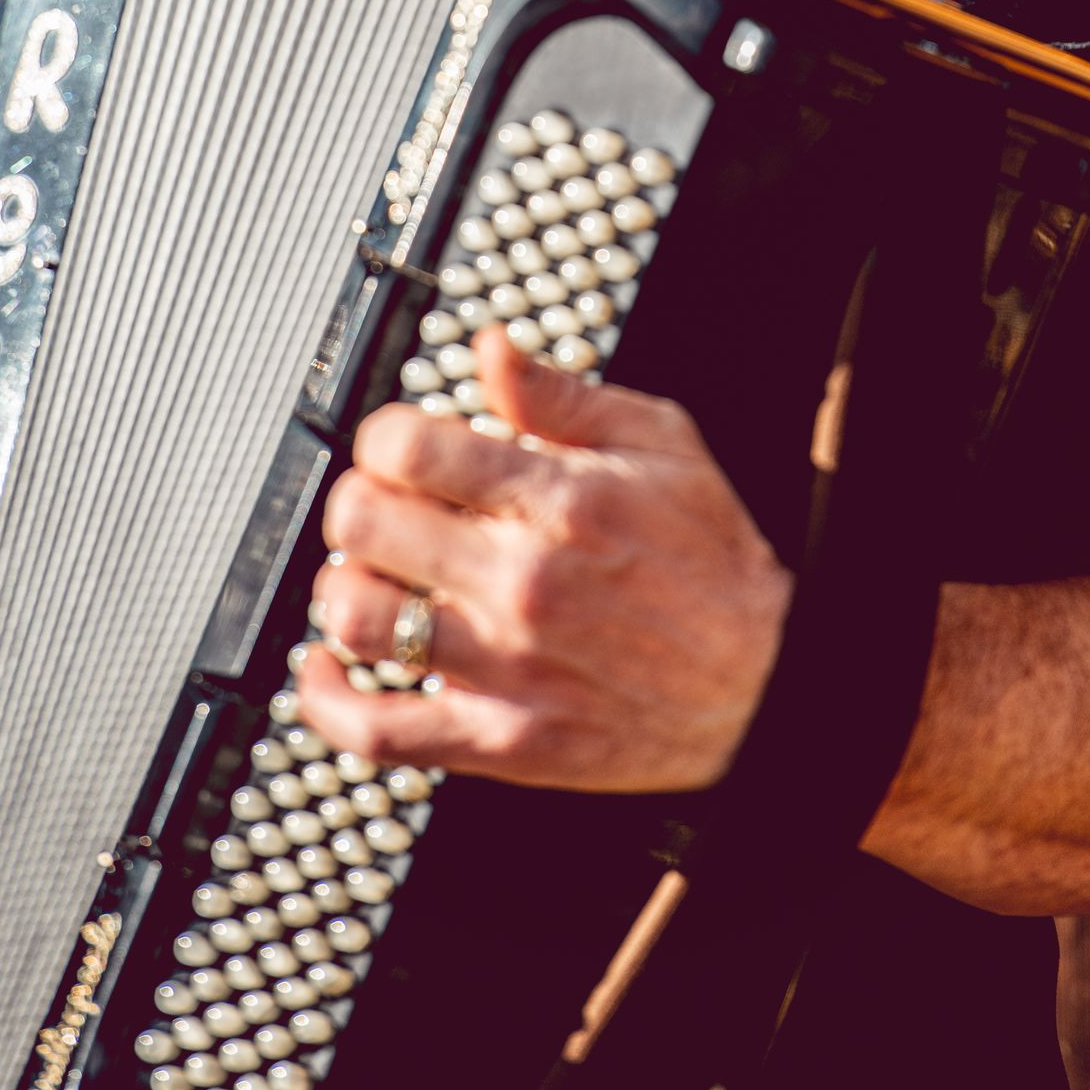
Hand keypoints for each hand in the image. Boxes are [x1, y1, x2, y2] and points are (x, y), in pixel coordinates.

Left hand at [297, 329, 791, 790]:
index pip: (407, 446)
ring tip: (368, 573)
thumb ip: (561, 394)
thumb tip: (488, 349)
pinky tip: (324, 665)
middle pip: (363, 521)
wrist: (765, 684)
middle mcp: (522, 582)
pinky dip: (325, 698)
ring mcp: (506, 667)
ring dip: (341, 584)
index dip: (384, 435)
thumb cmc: (712, 559)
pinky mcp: (501, 740)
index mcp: (558, 499)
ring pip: (356, 617)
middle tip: (383, 505)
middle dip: (358, 499)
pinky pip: (378, 729)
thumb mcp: (660, 442)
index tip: (399, 446)